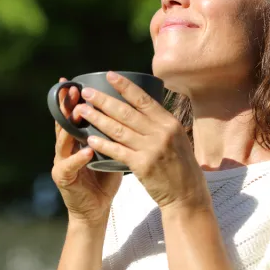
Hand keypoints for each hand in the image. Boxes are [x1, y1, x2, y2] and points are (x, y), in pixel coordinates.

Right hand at [51, 77, 122, 226]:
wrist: (95, 209)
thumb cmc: (104, 178)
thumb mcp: (109, 150)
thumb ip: (112, 133)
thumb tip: (131, 110)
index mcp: (75, 139)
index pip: (71, 115)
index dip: (71, 99)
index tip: (72, 81)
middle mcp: (65, 148)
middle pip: (63, 122)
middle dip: (66, 105)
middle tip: (72, 90)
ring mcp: (61, 162)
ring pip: (63, 140)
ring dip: (70, 126)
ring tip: (78, 112)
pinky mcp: (63, 178)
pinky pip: (70, 165)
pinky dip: (79, 157)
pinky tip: (87, 149)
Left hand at [71, 72, 209, 211]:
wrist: (188, 194)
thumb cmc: (181, 165)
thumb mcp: (177, 137)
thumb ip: (159, 123)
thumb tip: (141, 104)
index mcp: (169, 122)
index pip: (143, 99)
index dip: (125, 86)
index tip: (109, 75)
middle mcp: (161, 132)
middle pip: (127, 112)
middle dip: (104, 100)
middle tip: (86, 92)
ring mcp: (152, 148)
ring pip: (119, 129)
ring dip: (97, 118)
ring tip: (81, 110)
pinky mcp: (143, 165)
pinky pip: (118, 151)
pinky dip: (103, 143)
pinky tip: (90, 137)